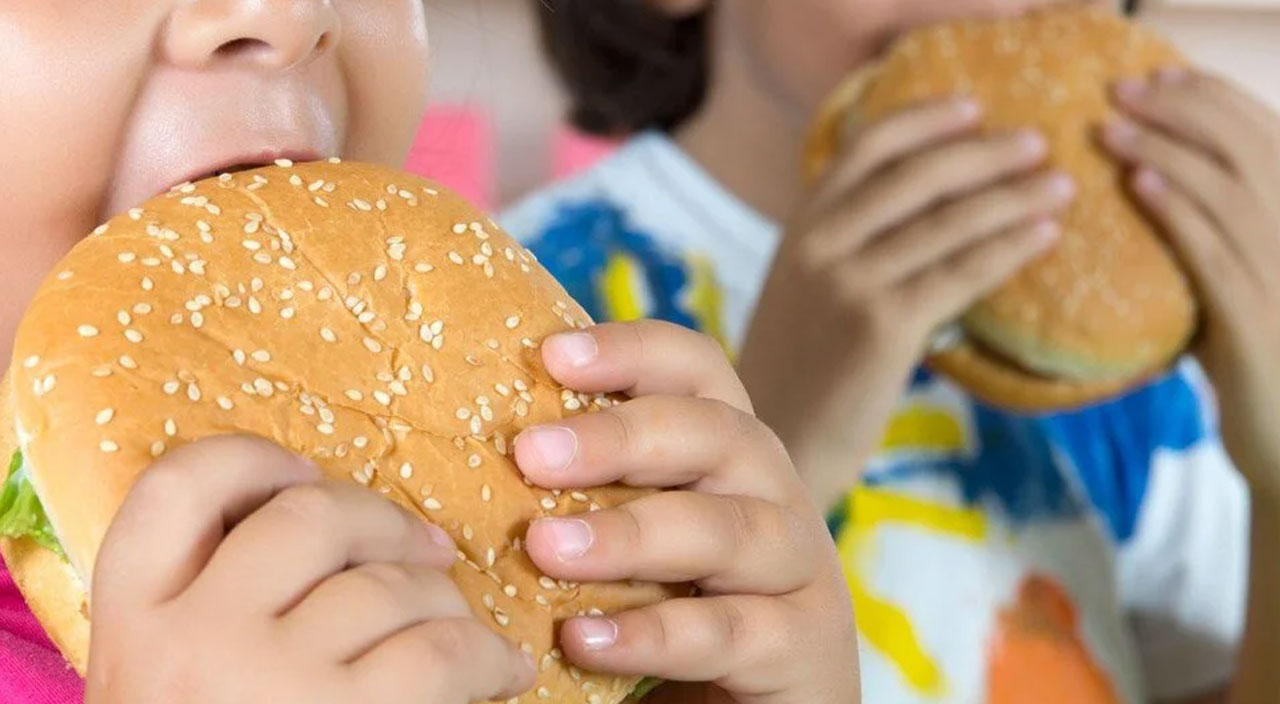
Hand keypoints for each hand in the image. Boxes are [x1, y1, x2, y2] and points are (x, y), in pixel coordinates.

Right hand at [87, 436, 534, 703]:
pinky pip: (442, 651)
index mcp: (132, 626)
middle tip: (426, 552)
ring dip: (447, 602)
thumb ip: (217, 605)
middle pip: (310, 514)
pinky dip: (488, 654)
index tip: (303, 475)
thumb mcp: (175, 685)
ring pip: (389, 585)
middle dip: (384, 521)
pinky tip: (503, 673)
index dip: (252, 461)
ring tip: (467, 636)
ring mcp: (269, 682)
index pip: (177, 486)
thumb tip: (330, 521)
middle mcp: (192, 642)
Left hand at [514, 322, 857, 703]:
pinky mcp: (806, 648)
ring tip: (544, 548)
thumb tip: (467, 450)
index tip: (552, 356)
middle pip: (715, 434)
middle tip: (531, 454)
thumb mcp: (620, 543)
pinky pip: (731, 631)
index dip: (632, 350)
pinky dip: (655, 633)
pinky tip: (582, 637)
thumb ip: (575, 497)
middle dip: (620, 438)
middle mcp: (771, 494)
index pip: (696, 370)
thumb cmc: (663, 614)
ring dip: (632, 533)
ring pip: (727, 529)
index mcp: (725, 451)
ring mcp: (797, 570)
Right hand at [739, 98, 1072, 508]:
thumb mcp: (804, 295)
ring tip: (1061, 186)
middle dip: (985, 153)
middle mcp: (820, 245)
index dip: (924, 120)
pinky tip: (1045, 237)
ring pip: (948, 222)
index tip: (974, 108)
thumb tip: (926, 218)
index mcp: (800, 229)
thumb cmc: (799, 376)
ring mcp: (849, 283)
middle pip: (917, 175)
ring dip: (1014, 197)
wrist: (773, 446)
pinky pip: (961, 274)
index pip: (865, 146)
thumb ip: (845, 249)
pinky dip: (1009, 249)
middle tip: (1038, 144)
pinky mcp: (882, 327)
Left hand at [1103, 69, 1279, 479]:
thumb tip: (1149, 187)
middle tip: (1119, 89)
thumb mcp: (1240, 287)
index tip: (1156, 76)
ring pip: (1227, 190)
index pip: (1264, 136)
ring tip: (1109, 127)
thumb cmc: (1258, 363)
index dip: (1211, 98)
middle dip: (1181, 109)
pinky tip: (1138, 183)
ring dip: (1164, 149)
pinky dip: (1176, 209)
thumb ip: (1213, 239)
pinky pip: (1213, 250)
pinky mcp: (1258, 316)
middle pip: (1247, 148)